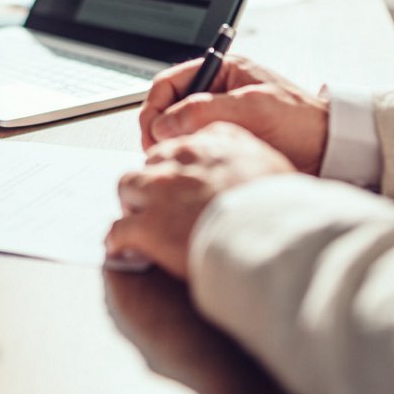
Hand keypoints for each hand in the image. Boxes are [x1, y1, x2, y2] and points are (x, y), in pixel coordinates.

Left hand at [106, 122, 293, 278]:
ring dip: (132, 205)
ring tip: (137, 223)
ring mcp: (159, 191)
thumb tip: (239, 162)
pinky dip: (118, 240)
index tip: (177, 182)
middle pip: (148, 164)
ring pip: (127, 187)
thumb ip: (245, 153)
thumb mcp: (269, 162)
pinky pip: (118, 230)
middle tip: (157, 205)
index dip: (175, 167)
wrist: (269, 238)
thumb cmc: (276, 208)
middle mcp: (179, 160)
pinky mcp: (146, 225)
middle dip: (151, 183)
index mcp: (209, 144)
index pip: (177, 146)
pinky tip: (123, 249)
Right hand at [138, 55, 329, 174]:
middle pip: (168, 107)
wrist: (332, 149)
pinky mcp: (226, 141)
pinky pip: (194, 147)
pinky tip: (195, 167)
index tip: (151, 133)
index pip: (169, 82)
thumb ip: (205, 110)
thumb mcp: (252, 108)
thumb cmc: (302, 120)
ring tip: (179, 160)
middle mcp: (217, 92)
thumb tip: (164, 124)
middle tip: (160, 152)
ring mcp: (220, 117)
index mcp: (222, 71)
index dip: (154, 107)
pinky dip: (188, 156)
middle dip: (160, 129)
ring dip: (173, 145)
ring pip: (178, 130)